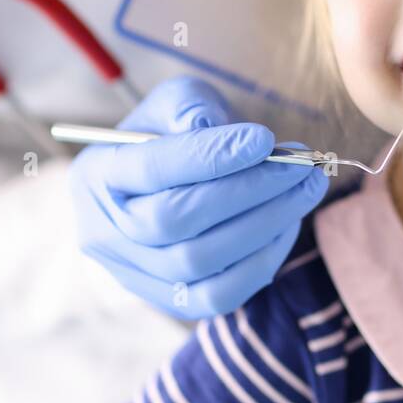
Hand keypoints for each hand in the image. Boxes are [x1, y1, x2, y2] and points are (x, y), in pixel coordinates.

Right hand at [68, 76, 327, 318]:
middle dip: (248, 191)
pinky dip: (263, 260)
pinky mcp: (170, 301)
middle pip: (175, 220)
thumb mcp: (175, 101)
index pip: (152, 168)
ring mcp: (133, 274)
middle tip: (300, 166)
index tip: (266, 139)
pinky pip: (219, 295)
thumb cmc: (175, 133)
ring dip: (266, 224)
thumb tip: (218, 131)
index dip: (211, 156)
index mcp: (96, 173)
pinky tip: (288, 223)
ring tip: (306, 188)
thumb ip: (189, 105)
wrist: (170, 180)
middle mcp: (104, 231)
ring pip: (200, 262)